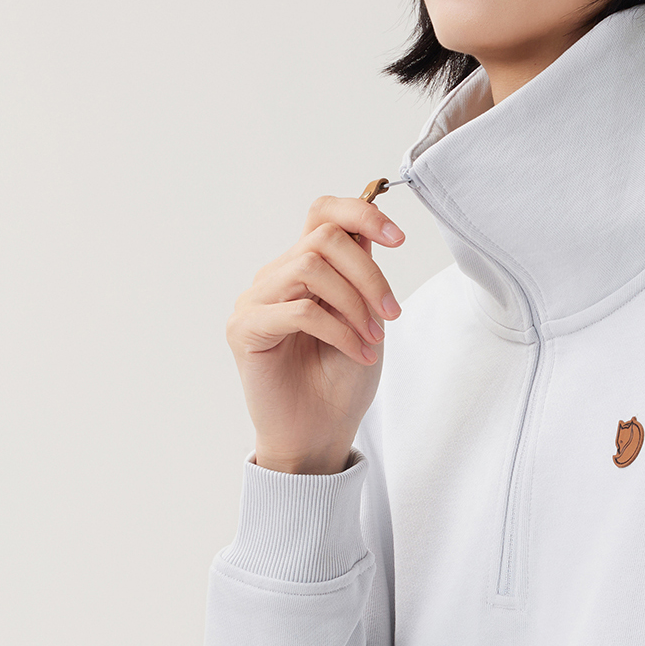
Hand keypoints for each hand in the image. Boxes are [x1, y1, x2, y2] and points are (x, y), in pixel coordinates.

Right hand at [226, 191, 406, 473]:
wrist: (319, 433)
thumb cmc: (340, 381)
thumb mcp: (366, 319)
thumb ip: (361, 274)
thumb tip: (371, 228)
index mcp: (304, 268)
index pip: (323, 213)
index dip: (362, 212)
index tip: (399, 238)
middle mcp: (276, 277)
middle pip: (323, 237)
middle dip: (368, 272)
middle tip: (392, 313)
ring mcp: (256, 300)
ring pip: (310, 267)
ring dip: (354, 303)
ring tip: (373, 339)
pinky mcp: (245, 329)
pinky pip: (299, 311)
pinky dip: (339, 330)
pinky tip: (359, 353)